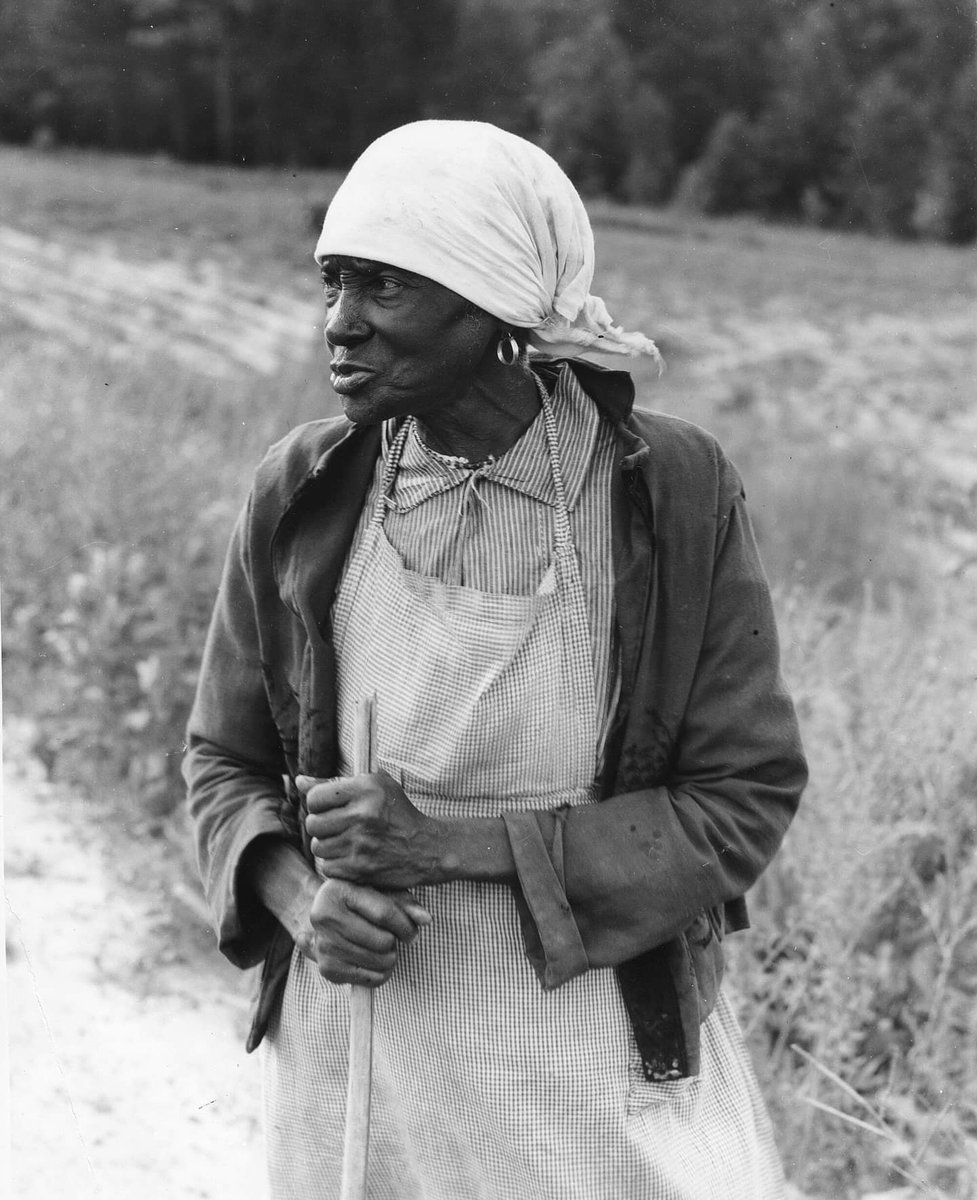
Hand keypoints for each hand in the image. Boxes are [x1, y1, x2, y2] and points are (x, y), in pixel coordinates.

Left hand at [298, 771, 443, 888]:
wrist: (426, 847)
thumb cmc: (397, 813)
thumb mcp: (374, 787)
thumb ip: (333, 784)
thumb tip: (299, 782)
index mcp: (365, 789)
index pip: (314, 798)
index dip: (318, 804)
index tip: (330, 809)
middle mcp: (362, 814)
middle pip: (312, 824)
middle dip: (321, 827)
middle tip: (337, 827)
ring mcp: (360, 843)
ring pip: (318, 847)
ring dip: (328, 846)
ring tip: (346, 842)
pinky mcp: (360, 868)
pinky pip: (327, 867)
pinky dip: (336, 864)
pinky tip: (351, 857)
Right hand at [304, 877, 430, 986]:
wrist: (325, 919)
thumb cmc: (359, 902)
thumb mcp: (380, 893)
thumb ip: (405, 904)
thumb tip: (426, 919)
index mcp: (336, 890)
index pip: (384, 913)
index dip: (405, 925)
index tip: (412, 931)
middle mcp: (323, 917)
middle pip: (383, 941)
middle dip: (394, 941)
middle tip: (389, 936)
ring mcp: (323, 945)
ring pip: (380, 961)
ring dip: (389, 956)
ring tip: (381, 946)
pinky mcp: (328, 969)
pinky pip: (372, 979)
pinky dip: (381, 972)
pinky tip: (374, 959)